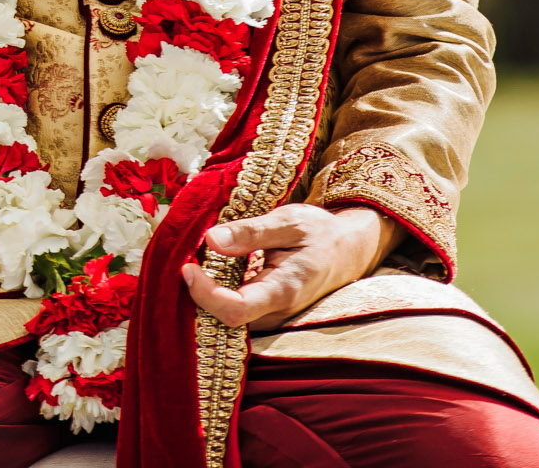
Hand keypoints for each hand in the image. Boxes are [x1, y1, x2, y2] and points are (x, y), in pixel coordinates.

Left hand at [183, 203, 399, 329]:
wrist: (350, 249)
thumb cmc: (321, 232)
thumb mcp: (288, 221)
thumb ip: (250, 232)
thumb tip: (210, 240)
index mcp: (283, 290)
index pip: (234, 309)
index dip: (204, 293)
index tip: (188, 265)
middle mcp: (278, 311)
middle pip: (226, 317)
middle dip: (200, 292)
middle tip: (188, 258)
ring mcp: (274, 315)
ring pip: (229, 317)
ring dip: (207, 293)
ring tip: (198, 261)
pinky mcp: (269, 311)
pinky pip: (236, 310)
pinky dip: (218, 292)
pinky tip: (212, 268)